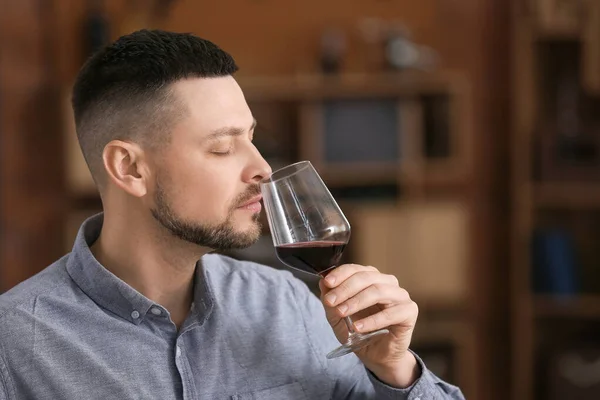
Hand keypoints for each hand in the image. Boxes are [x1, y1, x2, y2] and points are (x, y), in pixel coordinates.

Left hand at [319, 263, 419, 387]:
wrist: (376, 355)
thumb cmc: (359, 332)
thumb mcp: (337, 317)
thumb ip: (330, 300)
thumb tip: (322, 282)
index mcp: (371, 278)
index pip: (356, 269)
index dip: (340, 274)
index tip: (327, 283)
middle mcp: (387, 283)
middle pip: (366, 277)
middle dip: (345, 288)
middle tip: (331, 301)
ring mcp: (400, 296)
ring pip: (378, 291)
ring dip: (357, 302)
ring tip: (342, 312)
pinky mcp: (409, 311)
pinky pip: (391, 313)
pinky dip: (372, 320)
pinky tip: (358, 327)